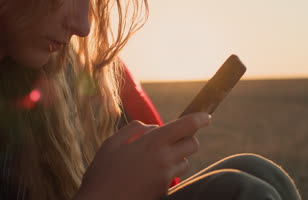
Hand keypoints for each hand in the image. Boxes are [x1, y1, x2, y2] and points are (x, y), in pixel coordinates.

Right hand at [76, 112, 210, 199]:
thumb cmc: (103, 172)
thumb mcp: (112, 143)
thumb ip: (135, 130)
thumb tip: (151, 128)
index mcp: (154, 143)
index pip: (187, 126)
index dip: (199, 118)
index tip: (205, 116)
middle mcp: (165, 160)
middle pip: (193, 145)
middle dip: (187, 138)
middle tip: (173, 138)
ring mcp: (166, 178)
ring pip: (186, 162)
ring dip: (178, 156)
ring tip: (156, 157)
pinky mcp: (164, 191)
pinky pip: (174, 176)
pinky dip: (169, 171)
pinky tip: (150, 172)